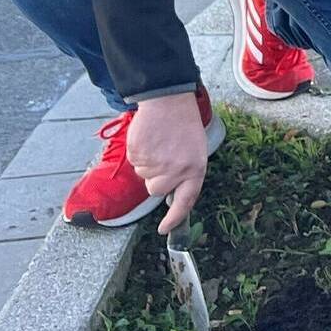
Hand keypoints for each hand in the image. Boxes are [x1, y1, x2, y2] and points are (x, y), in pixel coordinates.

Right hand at [129, 92, 208, 234]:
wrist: (169, 101)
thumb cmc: (184, 126)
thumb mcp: (194, 151)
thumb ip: (185, 173)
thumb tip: (171, 192)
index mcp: (195, 170)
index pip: (185, 201)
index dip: (174, 218)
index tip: (163, 229)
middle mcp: (176, 170)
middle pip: (156, 190)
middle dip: (156, 179)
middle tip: (164, 158)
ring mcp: (156, 163)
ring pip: (144, 176)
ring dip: (148, 165)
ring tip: (159, 144)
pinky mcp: (139, 155)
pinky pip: (135, 163)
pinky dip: (139, 154)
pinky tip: (150, 140)